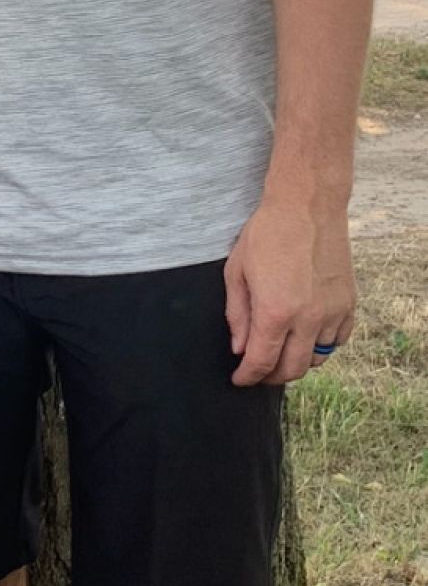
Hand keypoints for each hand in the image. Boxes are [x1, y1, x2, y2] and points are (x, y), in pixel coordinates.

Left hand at [224, 195, 356, 387]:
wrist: (307, 205)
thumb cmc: (267, 233)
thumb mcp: (237, 272)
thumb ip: (238, 315)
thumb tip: (239, 348)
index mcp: (275, 312)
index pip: (261, 362)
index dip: (248, 377)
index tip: (240, 379)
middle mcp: (307, 318)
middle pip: (291, 369)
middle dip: (271, 376)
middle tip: (258, 370)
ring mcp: (332, 312)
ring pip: (317, 359)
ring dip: (297, 362)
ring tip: (282, 352)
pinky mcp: (348, 303)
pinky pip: (338, 341)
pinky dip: (322, 346)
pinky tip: (308, 337)